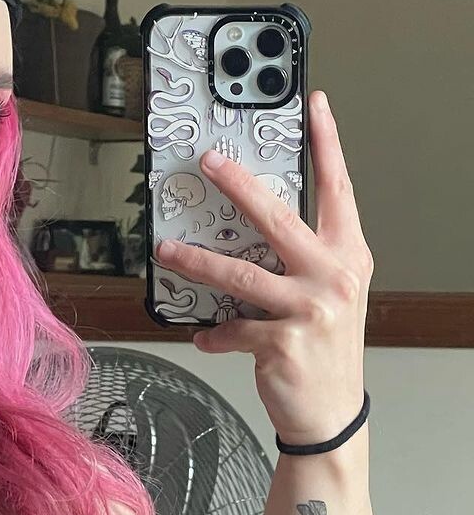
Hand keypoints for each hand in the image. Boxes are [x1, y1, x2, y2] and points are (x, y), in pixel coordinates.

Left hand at [154, 90, 371, 446]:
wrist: (330, 410)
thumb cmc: (325, 347)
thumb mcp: (328, 293)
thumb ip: (302, 257)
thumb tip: (249, 226)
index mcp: (347, 254)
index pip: (337, 188)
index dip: (327, 143)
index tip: (314, 104)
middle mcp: (333, 275)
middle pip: (277, 217)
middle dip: (238, 185)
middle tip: (209, 162)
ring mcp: (310, 309)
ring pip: (239, 274)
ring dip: (196, 261)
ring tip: (167, 251)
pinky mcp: (283, 343)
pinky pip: (231, 329)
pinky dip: (213, 334)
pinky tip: (204, 337)